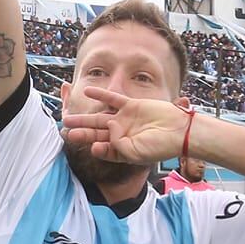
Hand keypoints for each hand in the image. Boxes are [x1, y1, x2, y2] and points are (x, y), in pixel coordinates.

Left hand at [59, 86, 191, 164]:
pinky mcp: (131, 106)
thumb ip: (116, 146)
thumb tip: (102, 137)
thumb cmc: (159, 146)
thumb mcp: (134, 152)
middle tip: (64, 132)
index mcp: (122, 150)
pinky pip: (112, 99)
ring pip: (99, 118)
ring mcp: (125, 120)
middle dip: (80, 133)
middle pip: (96, 134)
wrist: (180, 131)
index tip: (86, 146)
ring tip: (67, 118)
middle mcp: (121, 135)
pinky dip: (100, 95)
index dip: (92, 148)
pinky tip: (87, 91)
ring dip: (84, 118)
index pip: (102, 149)